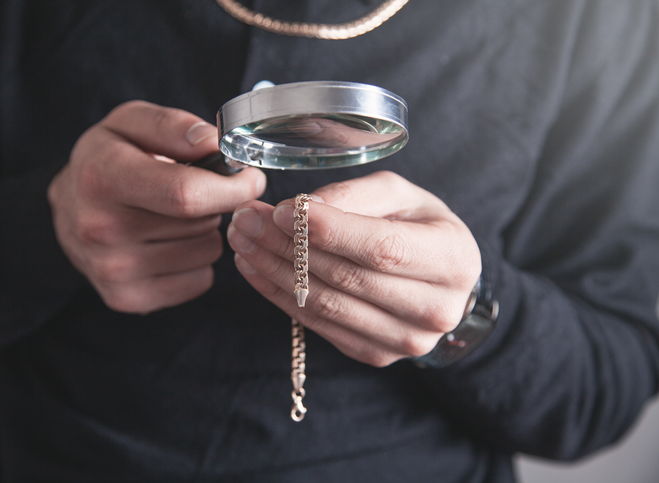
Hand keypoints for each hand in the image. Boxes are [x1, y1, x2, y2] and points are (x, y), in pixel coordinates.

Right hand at [48, 101, 265, 313]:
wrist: (68, 209)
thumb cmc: (106, 160)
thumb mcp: (130, 123)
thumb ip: (173, 126)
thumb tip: (213, 142)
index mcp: (102, 178)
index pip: (186, 194)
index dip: (232, 186)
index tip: (249, 178)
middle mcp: (101, 230)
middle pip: (202, 221)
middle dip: (212, 201)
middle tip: (188, 190)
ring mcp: (112, 271)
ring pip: (208, 251)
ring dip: (203, 231)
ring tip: (171, 216)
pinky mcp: (128, 299)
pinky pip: (201, 279)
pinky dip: (196, 261)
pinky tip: (168, 243)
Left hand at [227, 171, 479, 366]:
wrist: (438, 277)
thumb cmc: (419, 226)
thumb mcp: (401, 195)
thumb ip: (356, 194)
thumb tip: (302, 209)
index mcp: (453, 260)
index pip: (382, 249)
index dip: (328, 231)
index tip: (280, 210)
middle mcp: (436, 309)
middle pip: (347, 278)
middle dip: (288, 246)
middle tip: (246, 219)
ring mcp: (405, 340)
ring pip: (326, 305)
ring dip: (274, 271)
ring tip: (242, 240)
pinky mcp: (376, 354)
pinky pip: (318, 325)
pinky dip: (279, 295)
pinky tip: (254, 267)